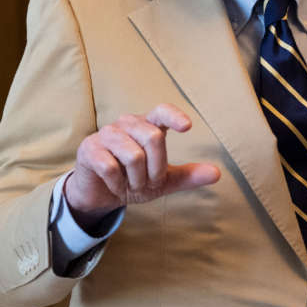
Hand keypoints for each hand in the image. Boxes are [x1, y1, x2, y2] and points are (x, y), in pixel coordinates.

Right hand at [65, 103, 220, 226]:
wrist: (100, 195)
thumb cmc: (133, 180)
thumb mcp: (163, 181)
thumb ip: (188, 176)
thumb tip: (217, 173)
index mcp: (147, 126)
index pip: (162, 111)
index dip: (174, 116)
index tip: (187, 127)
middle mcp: (127, 124)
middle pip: (153, 138)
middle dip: (155, 170)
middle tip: (146, 182)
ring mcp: (106, 134)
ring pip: (133, 155)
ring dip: (136, 180)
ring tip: (129, 185)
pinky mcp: (89, 148)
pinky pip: (111, 167)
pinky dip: (117, 184)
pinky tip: (114, 186)